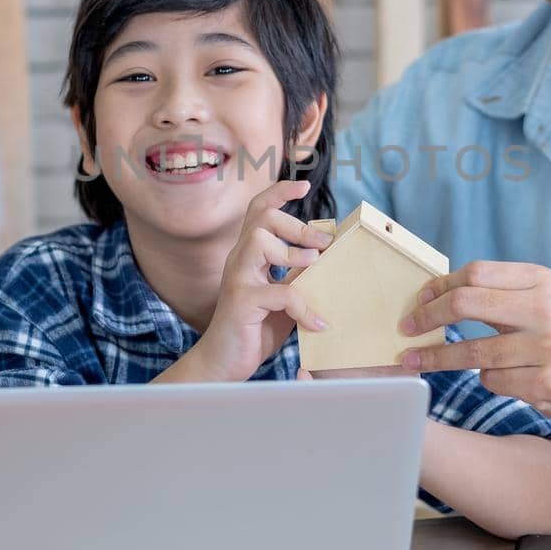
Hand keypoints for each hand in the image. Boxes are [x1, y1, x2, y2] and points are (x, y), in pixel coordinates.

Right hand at [189, 180, 333, 381]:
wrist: (224, 363)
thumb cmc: (254, 328)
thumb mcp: (283, 297)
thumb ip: (298, 276)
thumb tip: (326, 257)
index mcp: (250, 254)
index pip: (258, 209)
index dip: (279, 192)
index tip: (304, 186)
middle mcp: (239, 260)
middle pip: (261, 217)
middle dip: (297, 225)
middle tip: (324, 243)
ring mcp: (237, 279)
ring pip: (259, 241)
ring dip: (293, 252)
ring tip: (314, 267)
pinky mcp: (241, 303)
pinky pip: (278, 293)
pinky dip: (303, 307)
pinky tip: (318, 323)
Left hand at [395, 261, 550, 423]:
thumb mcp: (542, 300)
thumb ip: (498, 293)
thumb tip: (434, 293)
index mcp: (542, 281)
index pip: (476, 274)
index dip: (439, 286)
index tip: (416, 300)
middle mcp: (547, 309)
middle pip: (467, 304)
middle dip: (427, 317)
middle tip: (405, 330)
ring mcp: (549, 348)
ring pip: (474, 352)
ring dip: (440, 358)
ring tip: (416, 361)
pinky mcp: (547, 383)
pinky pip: (493, 381)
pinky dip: (487, 380)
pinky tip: (503, 378)